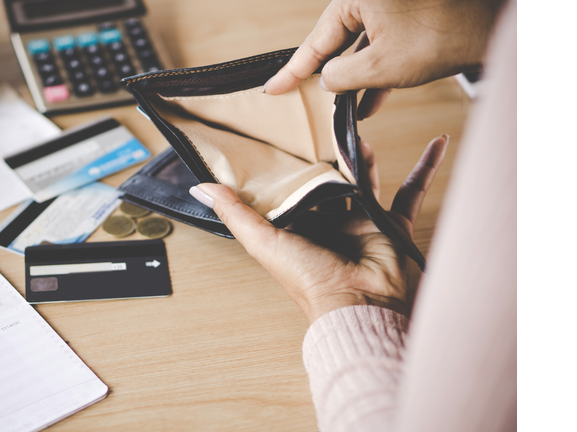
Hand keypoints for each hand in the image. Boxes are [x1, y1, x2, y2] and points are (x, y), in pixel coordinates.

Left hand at [189, 135, 447, 322]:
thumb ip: (236, 212)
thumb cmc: (310, 281)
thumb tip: (201, 187)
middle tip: (321, 121)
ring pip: (364, 179)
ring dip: (363, 154)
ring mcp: (362, 223)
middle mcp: (328, 224)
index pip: (290, 188)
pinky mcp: (391, 224)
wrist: (361, 305)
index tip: (282, 133)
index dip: (287, 164)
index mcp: (297, 227)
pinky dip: (425, 168)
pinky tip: (436, 143)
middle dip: (325, 154)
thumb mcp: (264, 241)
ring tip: (357, 124)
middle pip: (327, 180)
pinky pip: (411, 191)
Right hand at [264, 0, 501, 118]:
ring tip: (337, 108)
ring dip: (351, 79)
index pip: (315, 39)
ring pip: (358, 48)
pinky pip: (380, 49)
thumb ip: (341, 75)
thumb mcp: (379, 65)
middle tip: (295, 95)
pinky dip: (373, 74)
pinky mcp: (406, 21)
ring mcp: (389, 9)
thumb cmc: (440, 36)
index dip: (293, 69)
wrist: (490, 29)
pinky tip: (368, 104)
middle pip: (334, 41)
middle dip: (322, 73)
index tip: (272, 88)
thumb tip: (325, 80)